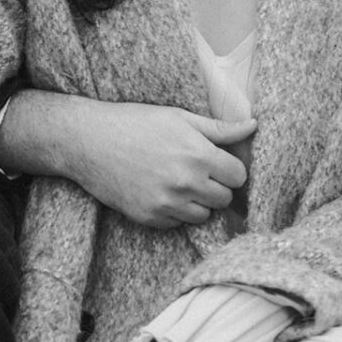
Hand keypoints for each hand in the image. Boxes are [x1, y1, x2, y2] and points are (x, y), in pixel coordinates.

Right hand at [55, 99, 255, 227]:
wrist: (88, 141)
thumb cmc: (135, 123)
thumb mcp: (179, 117)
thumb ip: (219, 128)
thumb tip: (252, 125)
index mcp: (198, 155)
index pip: (238, 177)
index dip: (230, 169)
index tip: (217, 163)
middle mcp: (186, 183)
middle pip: (224, 199)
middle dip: (215, 186)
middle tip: (196, 171)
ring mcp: (166, 204)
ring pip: (203, 216)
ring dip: (197, 202)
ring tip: (177, 181)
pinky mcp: (149, 218)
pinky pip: (177, 224)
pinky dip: (173, 212)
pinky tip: (159, 191)